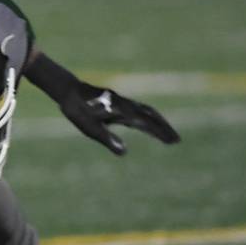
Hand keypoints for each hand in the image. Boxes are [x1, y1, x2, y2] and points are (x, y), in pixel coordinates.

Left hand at [60, 81, 180, 155]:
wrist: (69, 92)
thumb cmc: (78, 111)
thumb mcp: (90, 128)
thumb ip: (108, 139)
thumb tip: (124, 152)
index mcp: (122, 112)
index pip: (147, 124)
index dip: (161, 133)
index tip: (173, 141)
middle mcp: (126, 105)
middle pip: (151, 115)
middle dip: (164, 127)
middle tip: (176, 140)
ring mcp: (122, 102)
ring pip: (146, 110)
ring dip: (158, 121)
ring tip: (166, 132)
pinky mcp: (117, 101)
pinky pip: (137, 108)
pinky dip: (147, 116)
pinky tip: (146, 122)